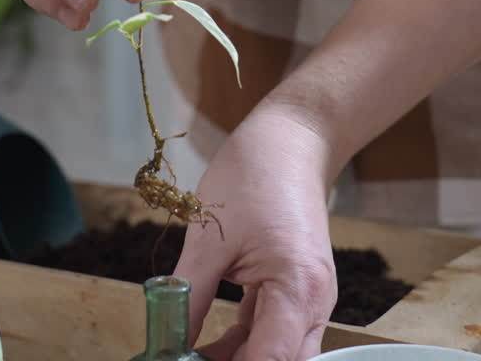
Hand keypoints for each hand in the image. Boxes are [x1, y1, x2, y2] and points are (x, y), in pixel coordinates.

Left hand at [173, 105, 338, 360]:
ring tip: (188, 356)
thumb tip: (166, 342)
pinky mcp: (300, 293)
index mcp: (297, 287)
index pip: (270, 359)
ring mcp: (310, 300)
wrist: (291, 142)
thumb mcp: (208, 239)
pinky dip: (245, 345)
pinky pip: (275, 333)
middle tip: (186, 360)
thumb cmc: (254, 176)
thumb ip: (188, 297)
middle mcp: (314, 303)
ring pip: (278, 354)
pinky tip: (206, 346)